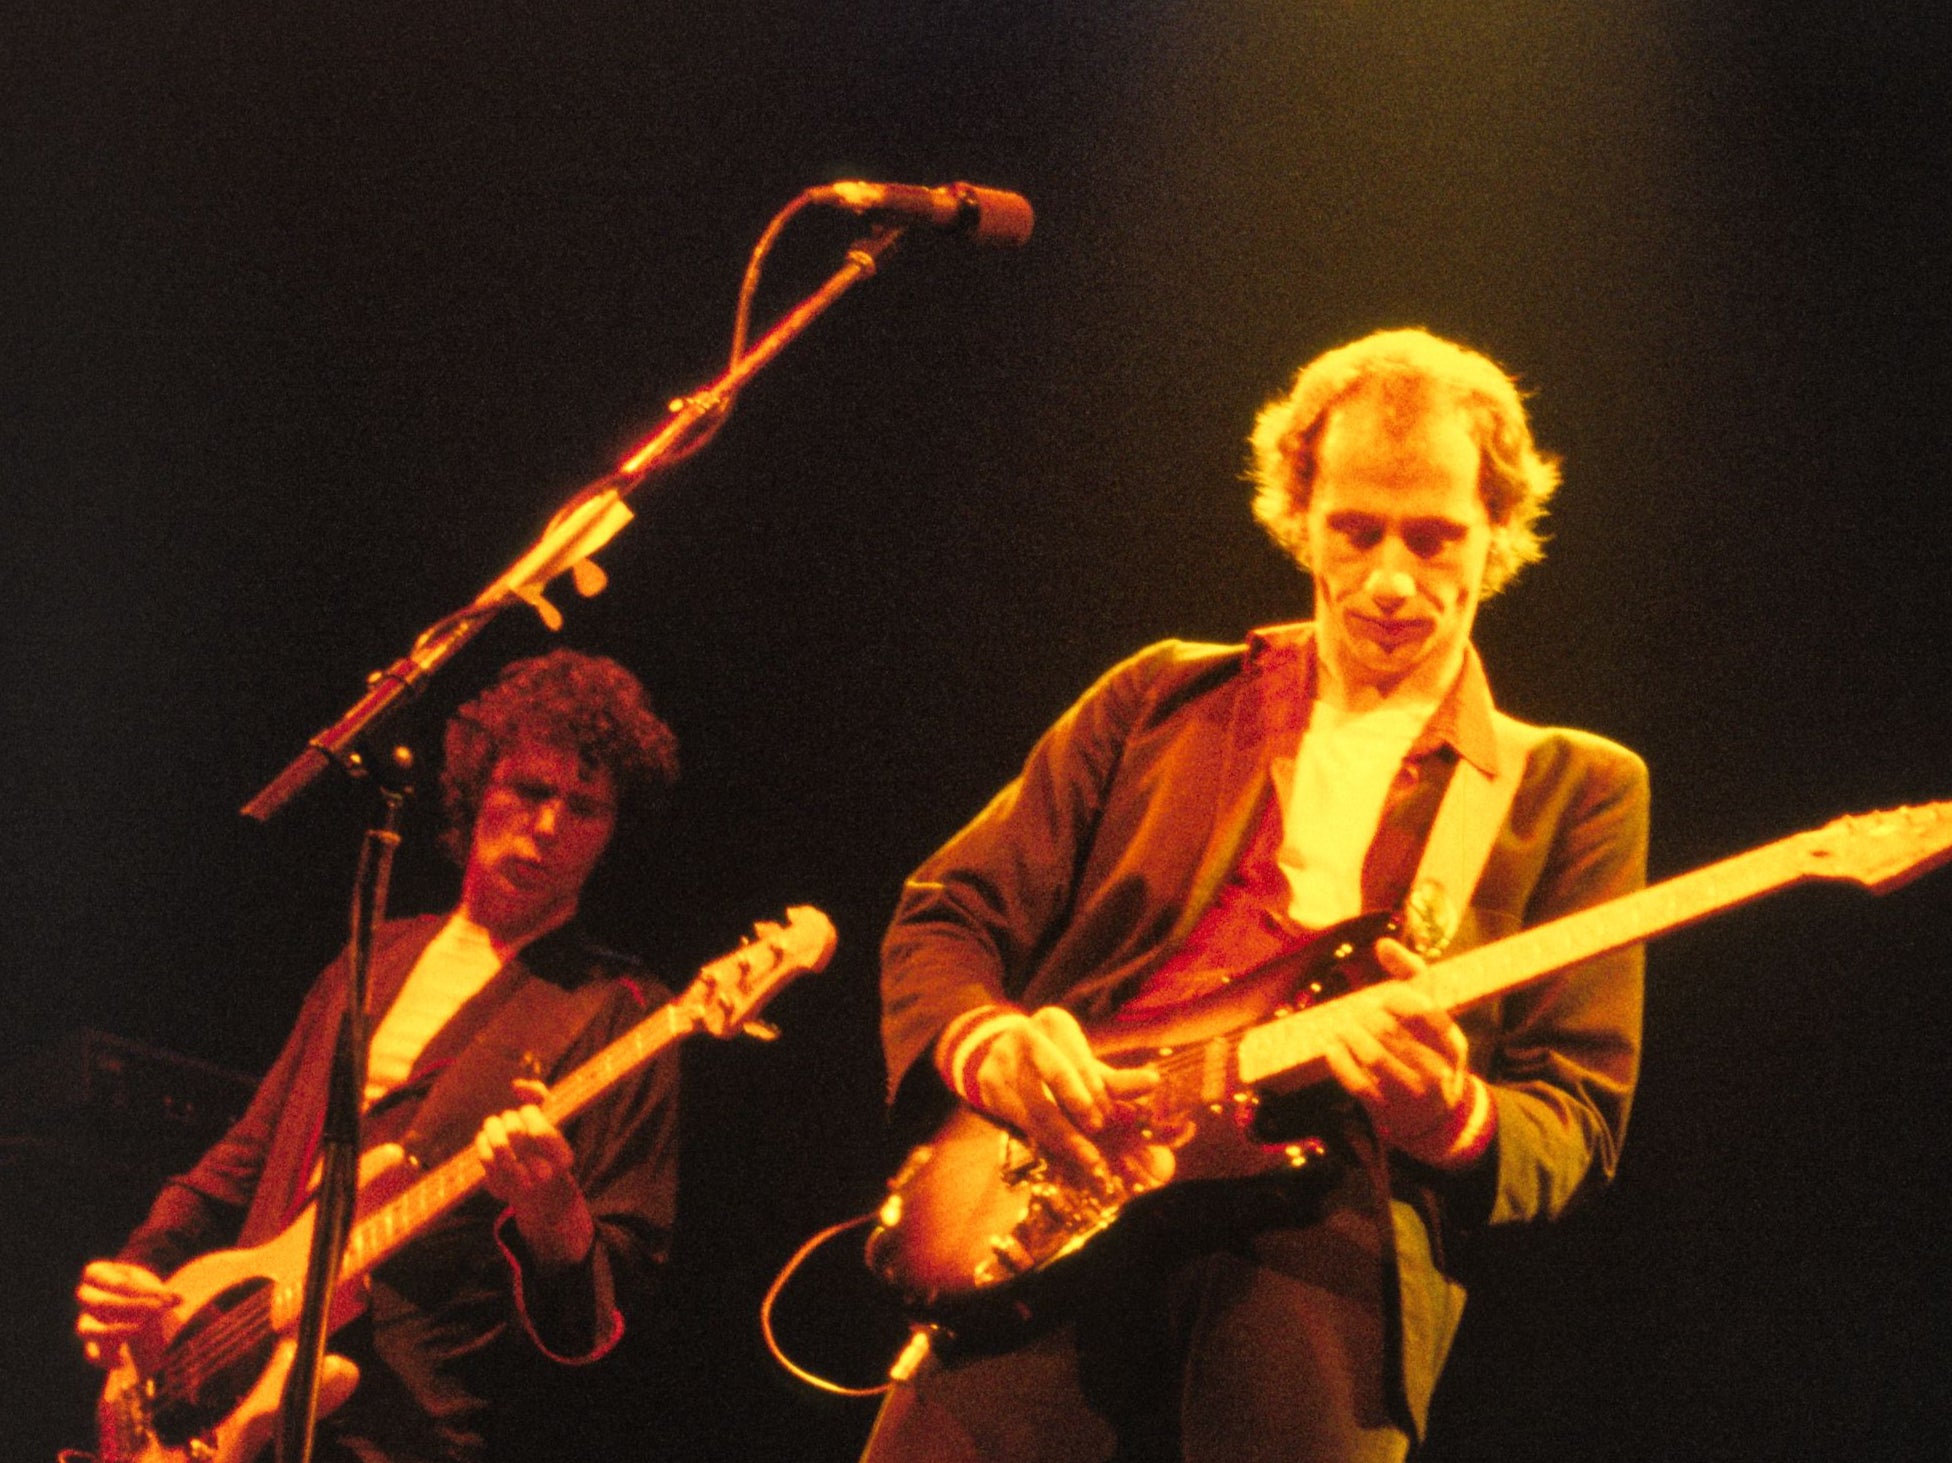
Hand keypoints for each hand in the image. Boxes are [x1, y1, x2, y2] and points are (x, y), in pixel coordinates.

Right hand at [75, 1260, 177, 1367]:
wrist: (136, 1307)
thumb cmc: (141, 1289)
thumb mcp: (149, 1283)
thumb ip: (159, 1292)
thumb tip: (178, 1300)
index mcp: (96, 1273)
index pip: (117, 1284)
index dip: (143, 1292)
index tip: (167, 1300)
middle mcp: (85, 1296)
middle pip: (102, 1304)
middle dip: (134, 1308)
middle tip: (159, 1310)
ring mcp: (85, 1320)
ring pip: (87, 1330)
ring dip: (114, 1331)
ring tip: (139, 1330)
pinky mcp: (91, 1343)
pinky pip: (91, 1354)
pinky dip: (106, 1360)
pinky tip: (124, 1361)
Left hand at [476, 1079, 594, 1268]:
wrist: (538, 1187)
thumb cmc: (544, 1145)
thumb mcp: (551, 1119)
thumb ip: (540, 1096)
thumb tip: (516, 1085)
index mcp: (563, 1158)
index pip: (540, 1130)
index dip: (530, 1114)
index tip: (527, 1111)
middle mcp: (544, 1175)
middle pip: (515, 1133)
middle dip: (510, 1120)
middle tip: (511, 1119)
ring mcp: (521, 1185)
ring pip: (497, 1146)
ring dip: (493, 1128)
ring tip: (494, 1123)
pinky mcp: (500, 1189)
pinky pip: (484, 1158)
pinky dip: (483, 1142)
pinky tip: (486, 1137)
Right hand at [968, 1007, 1167, 1195]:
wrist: (995, 1056)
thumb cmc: (1055, 1063)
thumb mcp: (1083, 1067)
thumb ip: (1116, 1079)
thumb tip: (1154, 1082)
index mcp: (1055, 1022)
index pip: (1080, 1058)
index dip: (1097, 1089)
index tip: (1115, 1116)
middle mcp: (1026, 1034)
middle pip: (1056, 1073)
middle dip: (1079, 1103)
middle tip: (1100, 1129)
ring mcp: (1003, 1059)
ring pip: (1037, 1102)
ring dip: (1064, 1134)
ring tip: (1090, 1158)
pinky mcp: (988, 1085)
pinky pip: (1020, 1118)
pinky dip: (1045, 1139)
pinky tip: (1065, 1155)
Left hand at [1314, 938, 1478, 1164]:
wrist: (1434, 1116)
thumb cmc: (1428, 1048)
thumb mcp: (1431, 1015)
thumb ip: (1411, 976)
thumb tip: (1383, 943)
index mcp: (1453, 1045)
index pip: (1428, 1014)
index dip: (1400, 999)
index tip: (1385, 996)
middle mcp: (1438, 1072)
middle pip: (1393, 1033)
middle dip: (1368, 1017)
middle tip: (1359, 1011)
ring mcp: (1411, 1094)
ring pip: (1374, 1057)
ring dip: (1352, 1035)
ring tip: (1345, 1026)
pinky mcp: (1386, 1109)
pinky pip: (1356, 1081)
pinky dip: (1339, 1060)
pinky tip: (1332, 1046)